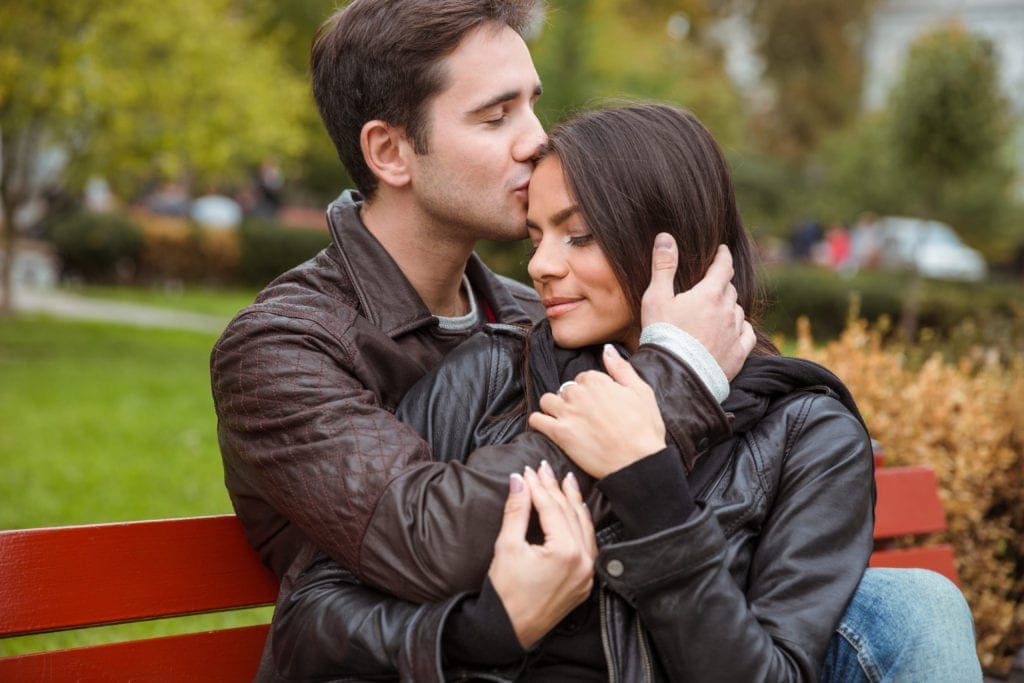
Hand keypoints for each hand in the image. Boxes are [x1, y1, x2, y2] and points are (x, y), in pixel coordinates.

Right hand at [488, 462, 596, 648]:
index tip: (528, 470)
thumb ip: (516, 510)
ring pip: (584, 527)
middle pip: (570, 514)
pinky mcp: (585, 582)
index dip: (538, 487)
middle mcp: (583, 561)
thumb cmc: (504, 592)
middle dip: (555, 489)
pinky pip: (587, 545)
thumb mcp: (507, 546)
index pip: (552, 508)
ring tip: (565, 481)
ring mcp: (587, 573)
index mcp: (566, 552)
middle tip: (543, 469)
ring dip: (572, 503)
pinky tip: (575, 511)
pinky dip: (580, 525)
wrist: (508, 631)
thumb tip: (518, 480)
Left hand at [528, 346, 665, 478]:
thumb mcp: (642, 391)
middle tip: (586, 417)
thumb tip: (607, 349)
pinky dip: (539, 423)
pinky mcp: (559, 434)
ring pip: (547, 401)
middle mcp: (579, 394)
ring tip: (566, 421)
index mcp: (598, 381)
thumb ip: (621, 368)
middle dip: (573, 400)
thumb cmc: (645, 429)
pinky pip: (536, 420)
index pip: (584, 377)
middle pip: (566, 389)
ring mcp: (567, 413)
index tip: (599, 405)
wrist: (638, 462)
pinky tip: (550, 428)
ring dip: (554, 408)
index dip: (591, 391)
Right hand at [640, 235, 754, 379]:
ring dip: (729, 306)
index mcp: (710, 293)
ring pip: (737, 310)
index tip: (722, 250)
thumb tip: (666, 237)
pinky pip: (747, 333)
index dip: (723, 256)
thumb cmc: (663, 335)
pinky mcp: (739, 354)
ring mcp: (735, 333)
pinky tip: (733, 329)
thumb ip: (663, 266)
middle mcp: (728, 310)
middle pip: (730, 289)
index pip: (723, 266)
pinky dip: (741, 327)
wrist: (676, 376)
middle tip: (712, 284)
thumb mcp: (656, 297)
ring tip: (717, 310)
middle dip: (722, 283)